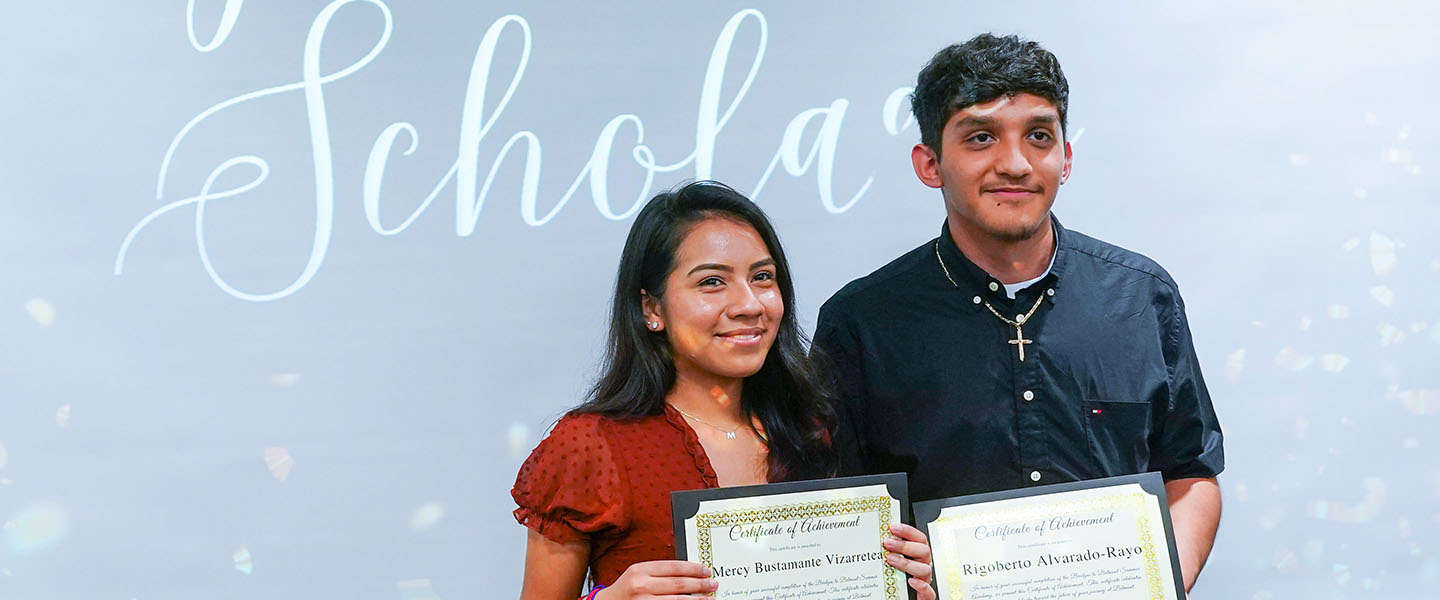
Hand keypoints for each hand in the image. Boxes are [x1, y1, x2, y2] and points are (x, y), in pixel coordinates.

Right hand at [596, 560, 717, 599]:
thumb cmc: (626, 589)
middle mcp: (641, 586)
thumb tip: (689, 573)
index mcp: (640, 570)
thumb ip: (659, 572)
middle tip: (713, 584)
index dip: (693, 569)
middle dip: (700, 584)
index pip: (673, 567)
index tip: (706, 571)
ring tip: (709, 598)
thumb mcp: (638, 574)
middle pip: (678, 584)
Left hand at [882, 523, 934, 599]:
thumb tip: (872, 540)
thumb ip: (888, 552)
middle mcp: (921, 566)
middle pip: (923, 551)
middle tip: (887, 543)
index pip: (919, 539)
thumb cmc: (893, 580)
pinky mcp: (924, 596)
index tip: (893, 527)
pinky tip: (911, 581)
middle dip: (905, 545)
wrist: (895, 597)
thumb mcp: (891, 563)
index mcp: (916, 556)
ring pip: (925, 569)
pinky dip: (922, 586)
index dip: (908, 531)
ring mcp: (924, 581)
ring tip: (891, 560)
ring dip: (907, 563)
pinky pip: (929, 592)